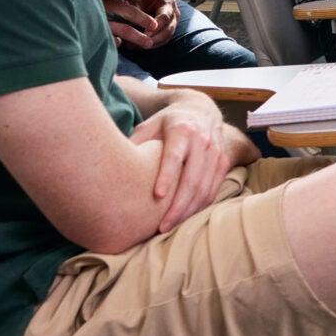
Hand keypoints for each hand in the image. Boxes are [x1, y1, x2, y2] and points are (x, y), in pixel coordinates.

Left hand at [105, 0, 180, 50]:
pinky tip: (140, 46)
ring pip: (166, 37)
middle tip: (139, 44)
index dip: (155, 27)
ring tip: (136, 46)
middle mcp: (174, 13)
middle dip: (154, 39)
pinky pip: (163, 40)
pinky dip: (153, 44)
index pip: (164, 17)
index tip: (144, 34)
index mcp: (167, 3)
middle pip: (168, 30)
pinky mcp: (168, 29)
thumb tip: (127, 23)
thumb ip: (134, 9)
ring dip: (152, 44)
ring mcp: (173, 22)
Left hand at [135, 94, 246, 232]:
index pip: (174, 156)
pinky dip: (201, 206)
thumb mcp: (148, 126)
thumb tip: (111, 168)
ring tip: (170, 226)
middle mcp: (202, 139)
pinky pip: (214, 188)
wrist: (199, 108)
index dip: (167, 176)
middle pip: (192, 178)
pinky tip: (186, 217)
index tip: (156, 196)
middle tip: (160, 227)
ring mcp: (216, 151)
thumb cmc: (166, 122)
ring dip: (188, 211)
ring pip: (205, 188)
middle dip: (177, 206)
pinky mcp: (223, 161)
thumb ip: (135, 145)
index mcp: (182, 129)